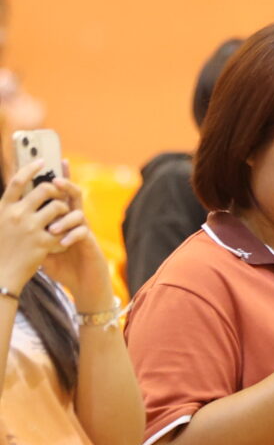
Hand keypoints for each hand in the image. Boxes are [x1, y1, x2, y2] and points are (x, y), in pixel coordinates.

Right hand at [0, 160, 76, 293]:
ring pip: (58, 207)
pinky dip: (65, 232)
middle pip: (43, 190)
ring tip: (63, 216)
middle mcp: (16, 215)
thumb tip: (22, 189)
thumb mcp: (0, 223)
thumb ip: (11, 207)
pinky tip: (63, 237)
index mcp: (4, 208)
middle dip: (56, 190)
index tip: (42, 160)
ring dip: (65, 210)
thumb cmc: (1, 248)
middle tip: (59, 195)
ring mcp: (30, 228)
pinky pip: (63, 229)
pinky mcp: (43, 243)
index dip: (30, 168)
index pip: (17, 180)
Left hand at [37, 166, 113, 311]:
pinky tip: (62, 243)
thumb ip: (33, 232)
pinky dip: (71, 236)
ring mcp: (84, 231)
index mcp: (63, 218)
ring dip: (64, 219)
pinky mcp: (90, 243)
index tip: (57, 160)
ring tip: (52, 228)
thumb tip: (13, 220)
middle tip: (56, 182)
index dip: (62, 177)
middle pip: (74, 196)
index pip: (61, 194)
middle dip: (66, 186)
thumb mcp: (42, 247)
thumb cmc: (63, 265)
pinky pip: (83, 233)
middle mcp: (75, 221)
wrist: (83, 284)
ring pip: (79, 213)